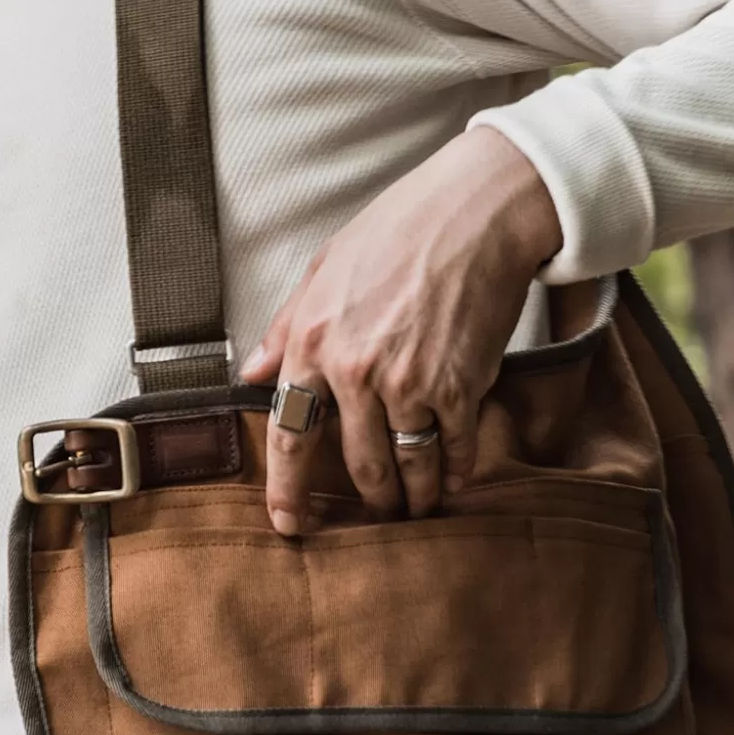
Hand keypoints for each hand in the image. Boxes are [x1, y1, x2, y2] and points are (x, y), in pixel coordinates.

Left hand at [239, 127, 561, 534]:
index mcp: (313, 344)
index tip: (288, 523)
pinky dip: (456, 470)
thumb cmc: (400, 229)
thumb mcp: (325, 269)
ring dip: (414, 497)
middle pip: (358, 465)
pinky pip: (454, 448)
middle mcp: (356, 373)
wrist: (479, 211)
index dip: (286, 489)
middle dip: (371, 500)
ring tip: (418, 509)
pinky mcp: (459, 386)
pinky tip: (455, 479)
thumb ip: (287, 327)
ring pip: (408, 466)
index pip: (288, 435)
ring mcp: (409, 384)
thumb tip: (254, 371)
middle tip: (378, 517)